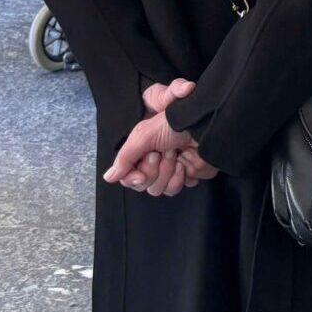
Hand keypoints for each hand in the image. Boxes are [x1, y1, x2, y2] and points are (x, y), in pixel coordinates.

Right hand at [104, 79, 221, 194]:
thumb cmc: (174, 122)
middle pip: (144, 185)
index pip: (129, 176)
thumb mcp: (144, 134)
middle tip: (160, 153)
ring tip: (175, 154)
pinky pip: (177, 188)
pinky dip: (181, 177)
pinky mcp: (188, 174)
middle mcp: (155, 161)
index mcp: (142, 151)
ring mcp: (172, 169)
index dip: (133, 178)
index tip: (140, 175)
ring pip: (159, 189)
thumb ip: (125, 157)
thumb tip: (108, 178)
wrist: (203, 123)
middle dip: (153, 170)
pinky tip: (185, 164)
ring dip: (167, 172)